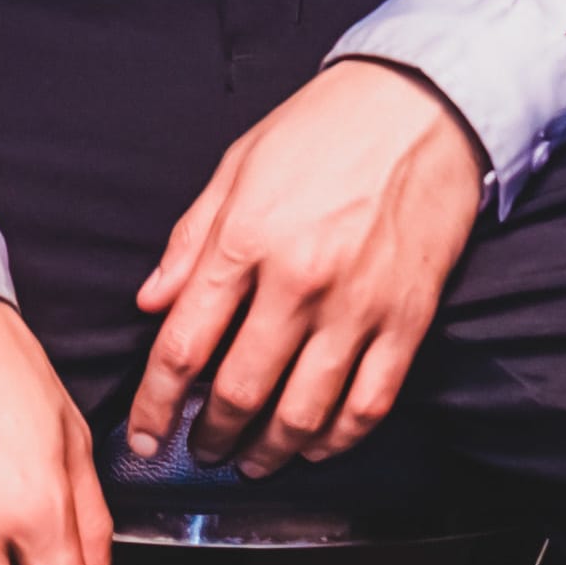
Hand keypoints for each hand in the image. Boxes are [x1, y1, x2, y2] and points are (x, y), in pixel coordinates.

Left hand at [125, 57, 483, 475]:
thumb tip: (150, 302)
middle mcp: (298, 281)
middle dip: (209, 436)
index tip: (141, 434)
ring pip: (303, 412)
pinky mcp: (407, 320)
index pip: (183, 345)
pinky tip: (316, 447)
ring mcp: (358, 306)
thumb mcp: (238, 166)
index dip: (154, 403)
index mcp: (246, 238)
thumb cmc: (325, 127)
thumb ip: (191, 240)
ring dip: (269, 452)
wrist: (424, 104)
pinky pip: (369, 404)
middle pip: (238, 392)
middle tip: (198, 449)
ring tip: (250, 460)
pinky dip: (337, 439)